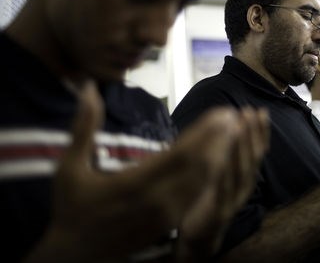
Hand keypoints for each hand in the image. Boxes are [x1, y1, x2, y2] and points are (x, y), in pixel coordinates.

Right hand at [26, 81, 268, 261]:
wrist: (78, 253)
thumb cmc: (73, 206)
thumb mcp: (70, 166)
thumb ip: (83, 127)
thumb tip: (88, 88)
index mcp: (135, 183)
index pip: (180, 154)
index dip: (205, 133)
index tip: (222, 114)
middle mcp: (157, 199)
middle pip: (200, 167)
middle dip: (221, 140)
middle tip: (235, 117)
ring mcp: (167, 214)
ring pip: (204, 182)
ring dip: (222, 156)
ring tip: (235, 134)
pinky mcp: (171, 222)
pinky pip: (199, 196)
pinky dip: (214, 176)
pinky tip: (223, 160)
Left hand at [177, 108, 269, 259]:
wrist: (201, 234)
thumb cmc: (210, 199)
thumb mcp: (221, 174)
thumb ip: (228, 154)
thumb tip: (229, 126)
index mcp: (246, 176)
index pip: (258, 150)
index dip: (261, 131)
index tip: (260, 111)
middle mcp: (245, 186)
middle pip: (252, 157)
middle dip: (251, 133)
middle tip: (250, 112)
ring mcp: (234, 199)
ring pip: (240, 170)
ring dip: (241, 147)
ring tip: (239, 127)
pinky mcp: (220, 210)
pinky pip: (222, 188)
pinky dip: (224, 172)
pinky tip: (222, 158)